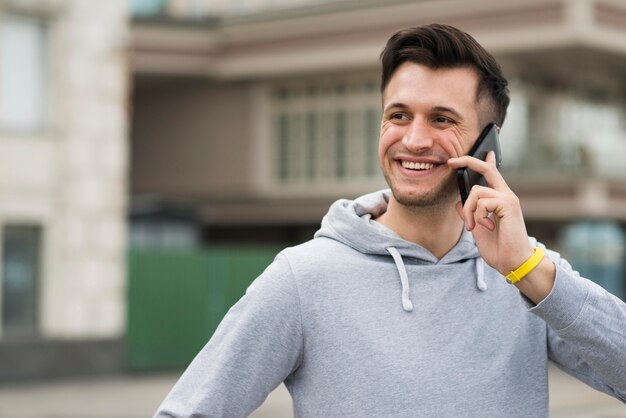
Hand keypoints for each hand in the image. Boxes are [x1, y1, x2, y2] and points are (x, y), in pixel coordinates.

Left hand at [447, 151, 533, 275]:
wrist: (512, 262)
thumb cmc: (498, 248)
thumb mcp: (478, 228)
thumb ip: (470, 214)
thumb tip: (458, 202)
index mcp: (500, 199)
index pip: (492, 174)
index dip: (482, 161)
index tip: (476, 153)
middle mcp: (506, 195)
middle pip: (486, 169)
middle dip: (468, 161)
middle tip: (451, 162)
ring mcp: (508, 198)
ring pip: (476, 192)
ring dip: (469, 211)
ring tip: (474, 227)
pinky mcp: (508, 204)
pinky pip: (481, 202)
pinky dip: (477, 216)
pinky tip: (487, 227)